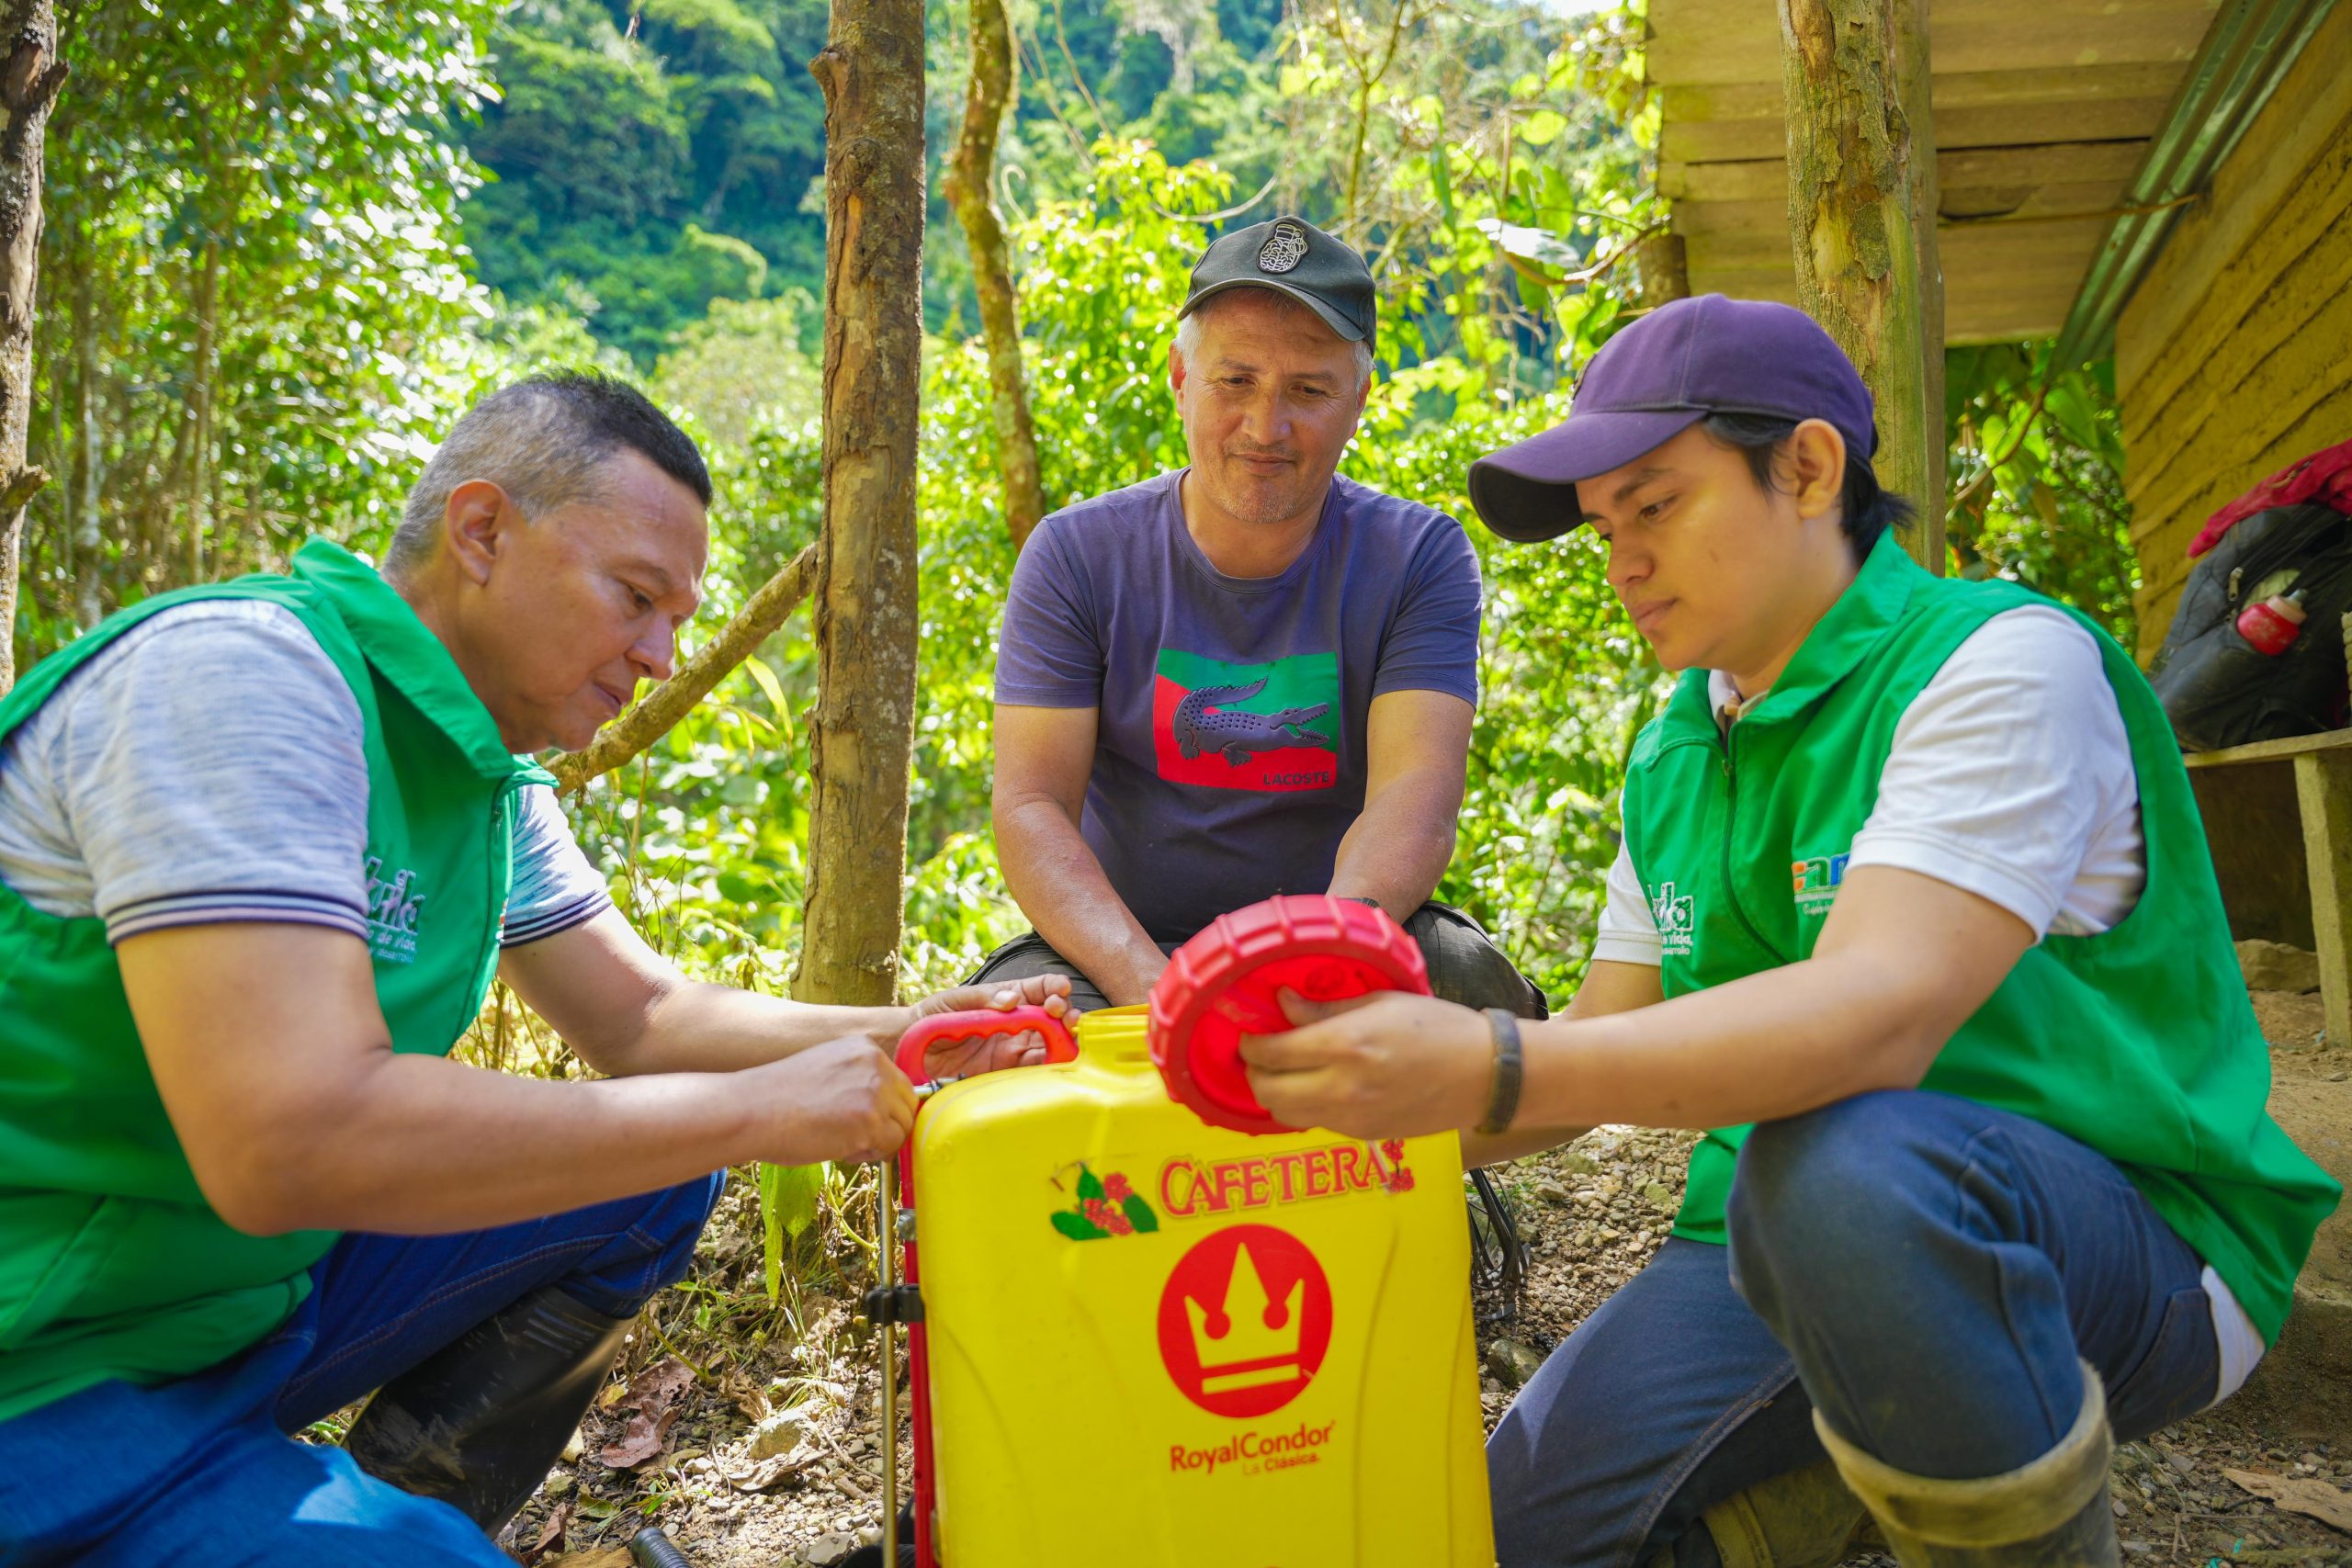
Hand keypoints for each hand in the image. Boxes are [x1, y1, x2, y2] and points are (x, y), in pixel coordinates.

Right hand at [754, 1036, 917, 1163]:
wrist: (751, 1110)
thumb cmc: (779, 1098)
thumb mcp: (828, 1070)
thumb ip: (859, 1081)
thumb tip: (888, 1111)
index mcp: (864, 1047)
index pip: (899, 1084)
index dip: (885, 1109)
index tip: (861, 1120)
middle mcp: (875, 1063)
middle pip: (908, 1105)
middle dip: (887, 1126)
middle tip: (853, 1135)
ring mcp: (875, 1091)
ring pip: (902, 1128)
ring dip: (878, 1142)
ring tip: (841, 1140)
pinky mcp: (870, 1121)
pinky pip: (890, 1148)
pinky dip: (869, 1155)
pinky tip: (839, 1148)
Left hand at [903, 973, 1079, 1077]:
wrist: (908, 1050)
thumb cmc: (931, 1017)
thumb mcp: (955, 1000)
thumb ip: (984, 999)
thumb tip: (1011, 1000)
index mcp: (1006, 1000)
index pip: (1039, 989)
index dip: (1054, 988)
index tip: (1060, 991)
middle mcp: (1015, 1024)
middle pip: (1052, 1018)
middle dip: (1066, 1014)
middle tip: (1065, 1016)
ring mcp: (1013, 1049)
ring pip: (1049, 1044)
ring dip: (1064, 1040)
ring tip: (1069, 1038)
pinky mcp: (1006, 1073)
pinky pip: (1034, 1071)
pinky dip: (1050, 1066)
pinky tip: (1057, 1062)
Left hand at [1238, 989, 1492, 1139]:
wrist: (1484, 1076)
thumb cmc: (1438, 1028)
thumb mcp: (1381, 1001)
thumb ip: (1325, 1008)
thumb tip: (1282, 1002)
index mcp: (1345, 1045)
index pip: (1271, 1053)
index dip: (1249, 1044)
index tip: (1248, 1033)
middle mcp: (1342, 1088)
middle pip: (1267, 1092)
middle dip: (1254, 1072)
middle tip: (1260, 1053)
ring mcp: (1352, 1118)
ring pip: (1285, 1115)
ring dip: (1274, 1093)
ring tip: (1284, 1070)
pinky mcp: (1363, 1135)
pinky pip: (1314, 1123)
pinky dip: (1302, 1107)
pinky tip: (1315, 1085)